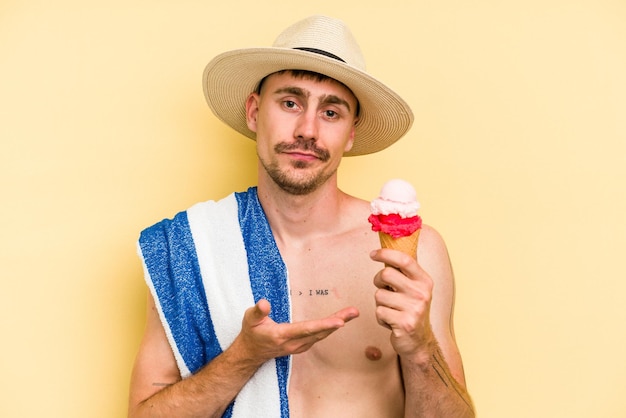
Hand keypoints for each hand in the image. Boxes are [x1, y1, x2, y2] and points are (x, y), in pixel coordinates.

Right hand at [235, 299, 358, 363]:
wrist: (250, 354)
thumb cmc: (251, 333)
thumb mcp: (249, 319)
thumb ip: (258, 311)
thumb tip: (264, 303)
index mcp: (282, 335)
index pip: (306, 329)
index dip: (323, 325)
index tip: (340, 322)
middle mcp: (293, 343)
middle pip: (320, 332)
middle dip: (338, 321)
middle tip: (354, 312)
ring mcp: (298, 346)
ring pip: (322, 335)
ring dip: (337, 323)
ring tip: (352, 313)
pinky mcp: (301, 346)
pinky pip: (319, 337)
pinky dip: (330, 328)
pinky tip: (339, 320)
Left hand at [370, 248, 436, 356]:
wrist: (418, 341)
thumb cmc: (410, 309)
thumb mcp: (414, 287)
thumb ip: (404, 270)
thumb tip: (389, 245)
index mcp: (424, 281)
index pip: (405, 260)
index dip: (386, 253)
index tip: (373, 254)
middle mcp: (422, 293)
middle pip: (386, 274)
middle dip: (378, 281)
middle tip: (383, 288)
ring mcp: (414, 309)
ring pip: (379, 295)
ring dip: (380, 303)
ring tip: (391, 309)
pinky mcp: (405, 323)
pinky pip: (379, 312)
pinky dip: (380, 317)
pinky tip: (391, 321)